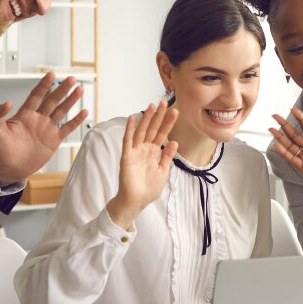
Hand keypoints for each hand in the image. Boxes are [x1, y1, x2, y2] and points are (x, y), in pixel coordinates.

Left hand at [0, 72, 85, 181]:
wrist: (9, 168)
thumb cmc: (0, 149)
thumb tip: (7, 102)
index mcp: (25, 114)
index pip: (36, 95)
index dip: (44, 85)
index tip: (51, 74)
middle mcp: (38, 118)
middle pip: (52, 100)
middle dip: (62, 89)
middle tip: (71, 79)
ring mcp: (47, 128)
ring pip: (62, 110)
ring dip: (71, 100)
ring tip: (79, 89)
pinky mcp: (54, 140)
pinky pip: (67, 128)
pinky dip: (76, 120)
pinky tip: (84, 112)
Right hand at [107, 101, 178, 229]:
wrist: (136, 201)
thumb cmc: (148, 189)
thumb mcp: (163, 171)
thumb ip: (167, 157)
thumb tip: (174, 142)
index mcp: (154, 152)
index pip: (162, 134)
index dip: (168, 123)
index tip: (175, 111)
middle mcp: (144, 149)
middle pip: (153, 129)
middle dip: (159, 116)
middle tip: (164, 102)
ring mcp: (135, 151)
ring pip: (141, 131)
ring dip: (146, 118)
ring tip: (152, 106)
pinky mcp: (126, 156)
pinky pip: (127, 141)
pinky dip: (129, 129)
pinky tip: (131, 119)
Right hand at [269, 108, 302, 193]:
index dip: (300, 119)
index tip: (293, 110)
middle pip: (295, 135)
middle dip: (285, 125)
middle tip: (275, 116)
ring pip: (290, 146)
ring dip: (280, 137)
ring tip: (270, 129)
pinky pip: (292, 158)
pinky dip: (284, 152)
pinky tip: (276, 145)